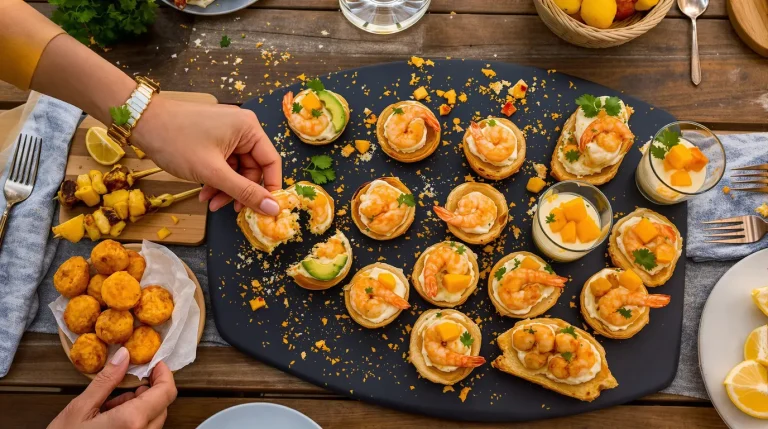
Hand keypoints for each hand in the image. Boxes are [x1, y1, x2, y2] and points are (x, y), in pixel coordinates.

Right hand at [48, 347, 176, 428]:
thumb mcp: (80, 408)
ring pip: (153, 421)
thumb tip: (124, 356)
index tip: (154, 364)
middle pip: (162, 406)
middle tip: (129, 382)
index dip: (164, 374)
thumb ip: (107, 381)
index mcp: (131, 421)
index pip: (166, 393)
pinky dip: (134, 421)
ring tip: (112, 403)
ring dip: (140, 407)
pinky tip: (111, 418)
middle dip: (149, 391)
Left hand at [131, 96, 281, 214]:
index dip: (269, 188)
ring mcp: (227, 132)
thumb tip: (274, 209)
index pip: (271, 162)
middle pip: (252, 168)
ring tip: (209, 202)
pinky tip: (203, 191)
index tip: (264, 210)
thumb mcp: (213, 171)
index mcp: (249, 128)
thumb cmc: (177, 142)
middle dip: (238, 191)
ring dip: (224, 188)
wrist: (141, 122)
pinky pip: (223, 163)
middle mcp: (242, 128)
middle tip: (224, 208)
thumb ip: (245, 191)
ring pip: (236, 169)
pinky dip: (215, 179)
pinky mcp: (213, 138)